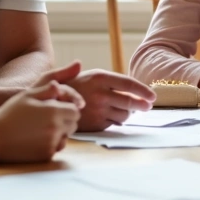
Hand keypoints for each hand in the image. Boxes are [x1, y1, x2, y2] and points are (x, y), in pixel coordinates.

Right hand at [0, 82, 80, 161]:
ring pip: (66, 137)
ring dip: (60, 133)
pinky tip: (38, 139)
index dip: (69, 109)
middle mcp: (56, 128)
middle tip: (52, 118)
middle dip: (66, 121)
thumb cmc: (9, 114)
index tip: (59, 109)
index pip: (75, 111)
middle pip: (73, 125)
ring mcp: (52, 143)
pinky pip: (57, 148)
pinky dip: (51, 144)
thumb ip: (46, 89)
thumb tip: (59, 86)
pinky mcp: (46, 155)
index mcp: (53, 111)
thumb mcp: (26, 95)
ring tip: (43, 128)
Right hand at [41, 62, 156, 131]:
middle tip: (147, 106)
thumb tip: (131, 83)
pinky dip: (115, 122)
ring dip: (127, 114)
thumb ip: (109, 78)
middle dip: (142, 105)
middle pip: (130, 102)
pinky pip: (113, 124)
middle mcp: (100, 94)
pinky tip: (109, 117)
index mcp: (99, 77)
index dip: (143, 91)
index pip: (129, 84)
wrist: (47, 105)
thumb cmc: (68, 88)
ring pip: (124, 116)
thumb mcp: (82, 75)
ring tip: (125, 111)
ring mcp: (97, 110)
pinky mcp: (95, 124)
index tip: (152, 96)